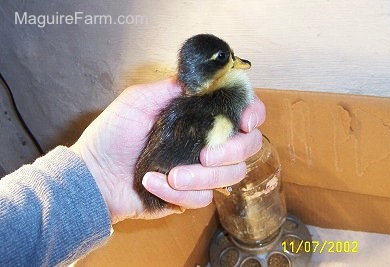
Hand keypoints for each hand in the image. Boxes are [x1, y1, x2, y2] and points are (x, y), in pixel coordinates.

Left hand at [71, 78, 265, 222]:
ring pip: (230, 176)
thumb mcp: (139, 100)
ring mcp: (201, 171)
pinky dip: (177, 193)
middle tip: (205, 155)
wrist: (94, 174)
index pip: (241, 112)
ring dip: (201, 177)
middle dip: (232, 152)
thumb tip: (201, 77)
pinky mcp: (189, 196)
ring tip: (171, 174)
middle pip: (248, 147)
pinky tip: (153, 183)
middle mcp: (206, 142)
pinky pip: (202, 199)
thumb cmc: (112, 134)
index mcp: (198, 117)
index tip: (244, 121)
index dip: (252, 114)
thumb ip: (171, 87)